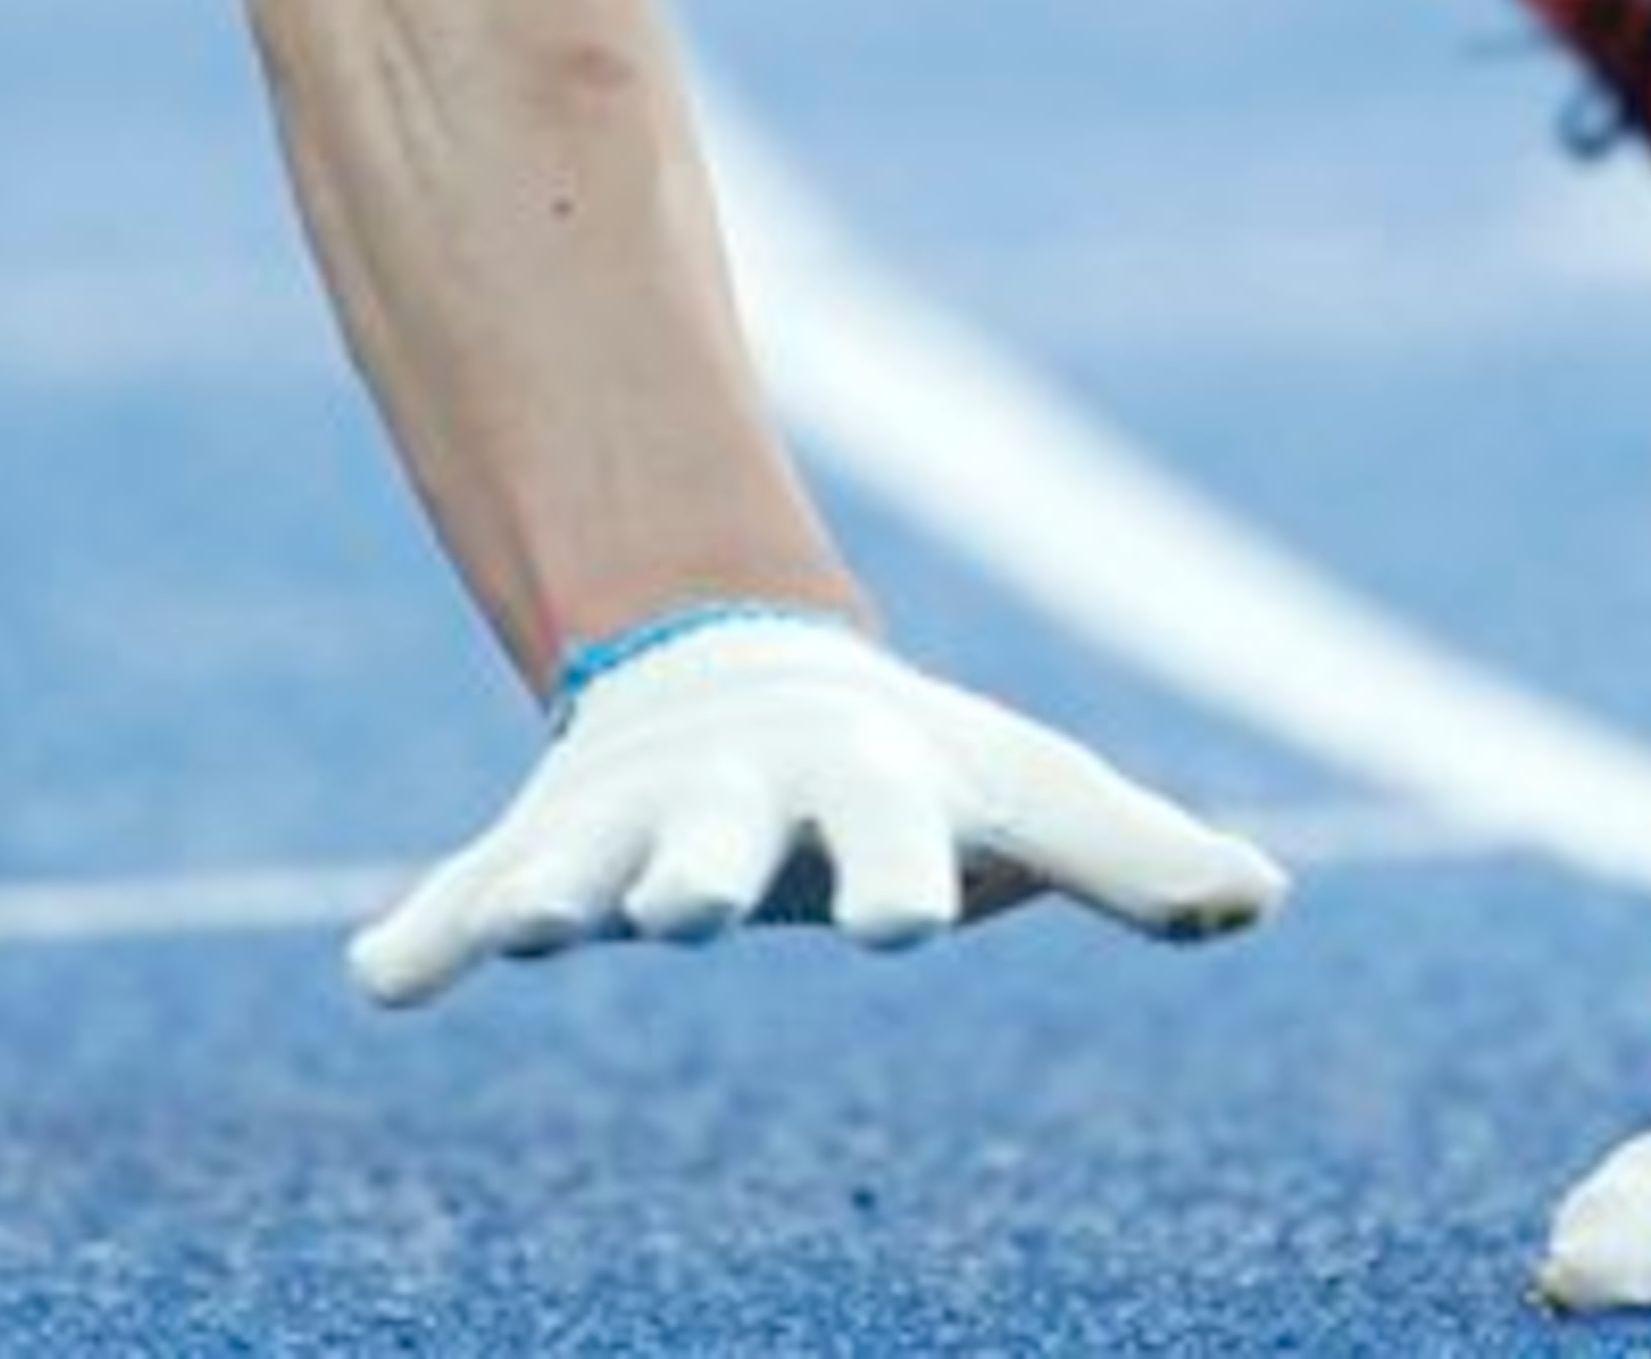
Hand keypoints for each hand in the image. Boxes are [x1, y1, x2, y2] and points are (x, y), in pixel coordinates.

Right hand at [347, 607, 1287, 1006]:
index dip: (904, 879)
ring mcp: (631, 823)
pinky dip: (427, 934)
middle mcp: (738, 805)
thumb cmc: (912, 762)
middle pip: (722, 847)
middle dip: (705, 875)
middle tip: (694, 908)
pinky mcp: (544, 846)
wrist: (745, 670)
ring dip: (553, 896)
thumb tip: (1266, 897)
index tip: (910, 925)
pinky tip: (383, 980)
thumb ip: (1134, 854)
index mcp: (862, 789)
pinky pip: (469, 894)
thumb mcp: (1025, 794)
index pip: (891, 839)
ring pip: (584, 863)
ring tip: (528, 926)